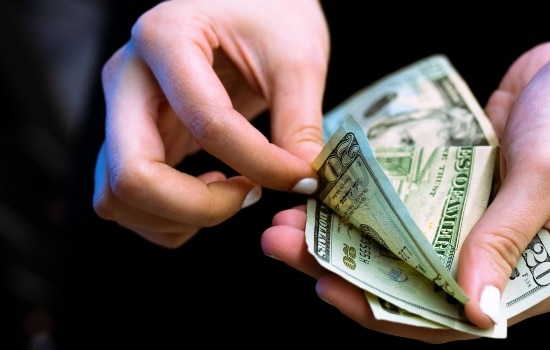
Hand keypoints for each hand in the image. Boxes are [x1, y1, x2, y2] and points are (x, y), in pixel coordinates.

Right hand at [92, 0, 329, 247]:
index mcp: (166, 38)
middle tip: (250, 197)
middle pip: (132, 174)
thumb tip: (303, 182)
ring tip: (232, 194)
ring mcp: (120, 111)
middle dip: (198, 207)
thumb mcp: (296, 58)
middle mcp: (126, 77)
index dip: (260, 163)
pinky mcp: (130, 138)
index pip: (206, 123)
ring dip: (177, 217)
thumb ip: (300, 122)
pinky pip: (126, 201)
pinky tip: (211, 192)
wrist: (247, 4)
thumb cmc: (268, 15)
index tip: (302, 177)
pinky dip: (168, 217)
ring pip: (117, 197)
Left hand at [264, 6, 549, 342]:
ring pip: (407, 247)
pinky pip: (412, 207)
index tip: (331, 289)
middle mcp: (507, 258)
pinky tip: (332, 191)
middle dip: (351, 272)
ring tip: (293, 219)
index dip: (388, 312)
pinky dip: (374, 203)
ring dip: (351, 237)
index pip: (455, 319)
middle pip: (418, 286)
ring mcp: (483, 223)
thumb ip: (506, 239)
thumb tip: (471, 309)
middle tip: (289, 247)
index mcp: (541, 275)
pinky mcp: (466, 189)